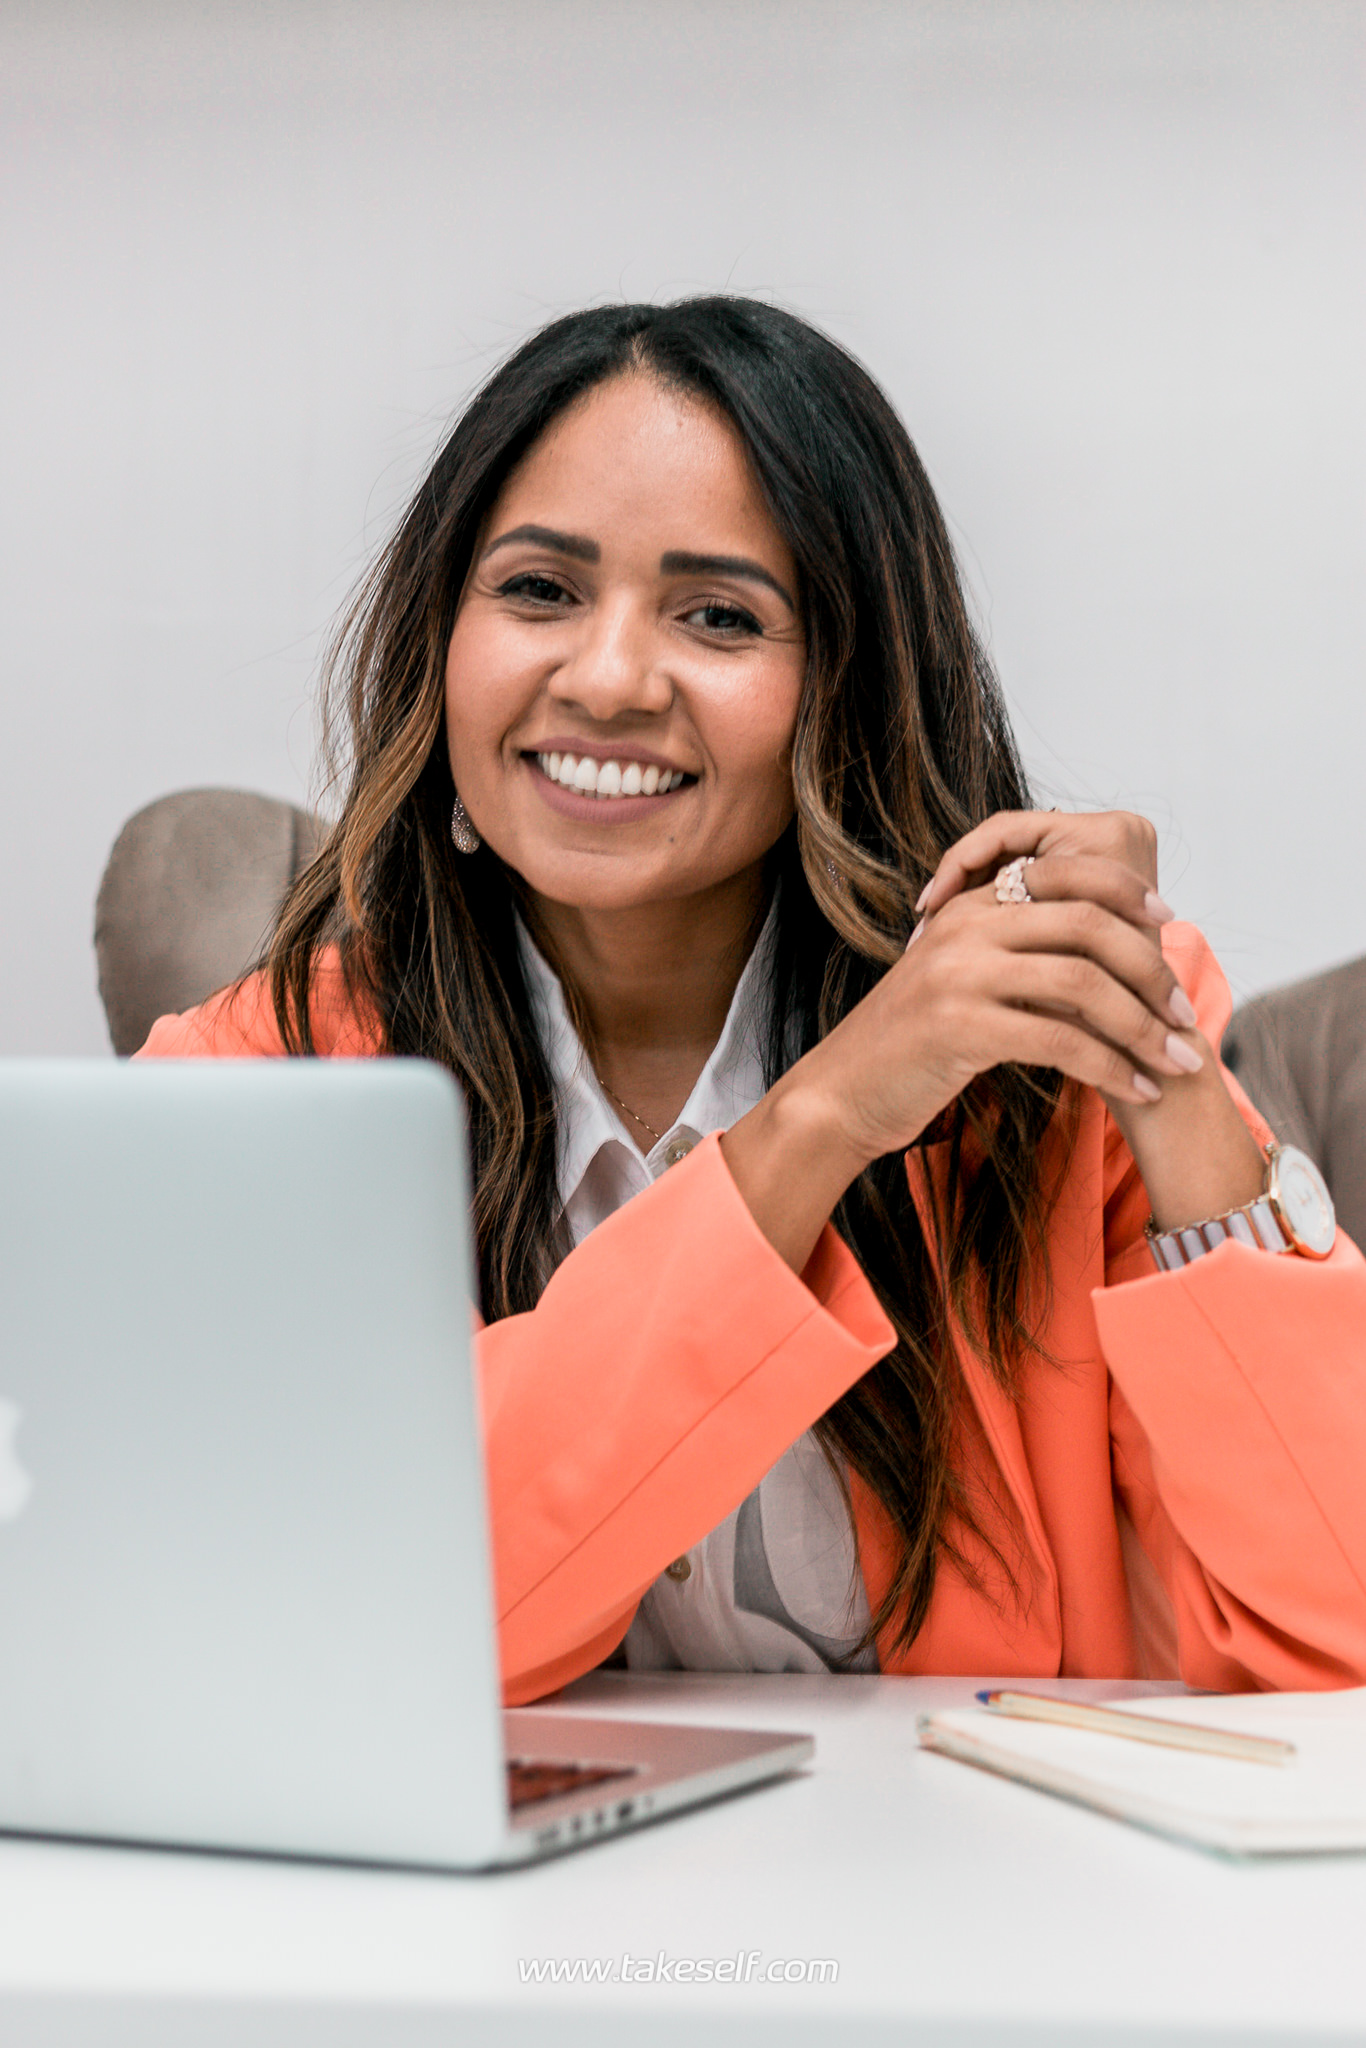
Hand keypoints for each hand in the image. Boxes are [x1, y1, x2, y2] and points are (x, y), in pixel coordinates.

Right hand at [800, 808, 1198, 1169]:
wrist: (841, 1093)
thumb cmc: (910, 1049)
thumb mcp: (962, 986)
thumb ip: (1016, 959)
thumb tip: (1099, 960)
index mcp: (968, 908)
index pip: (1066, 877)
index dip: (1125, 894)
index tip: (1168, 923)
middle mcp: (965, 928)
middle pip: (1088, 927)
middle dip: (1150, 972)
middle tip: (1183, 1016)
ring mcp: (960, 974)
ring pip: (1084, 985)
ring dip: (1143, 1029)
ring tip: (1177, 1062)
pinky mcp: (960, 1026)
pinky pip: (1060, 1040)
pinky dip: (1111, 1067)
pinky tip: (1137, 1089)